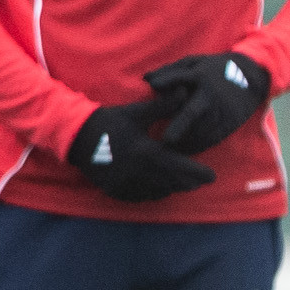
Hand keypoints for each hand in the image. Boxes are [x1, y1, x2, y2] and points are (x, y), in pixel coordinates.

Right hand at [70, 99, 213, 203]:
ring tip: (185, 184)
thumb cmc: (110, 122)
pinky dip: (153, 193)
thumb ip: (164, 106)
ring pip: (158, 192)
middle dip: (189, 182)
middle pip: (172, 183)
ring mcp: (125, 184)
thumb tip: (185, 93)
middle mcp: (137, 172)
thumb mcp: (138, 112)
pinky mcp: (115, 191)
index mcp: (146, 152)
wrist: (76, 137)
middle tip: (202, 182)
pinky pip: (140, 197)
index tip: (212, 176)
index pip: (179, 167)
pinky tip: (161, 189)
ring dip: (173, 188)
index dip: (198, 173)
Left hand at [140, 51, 271, 152]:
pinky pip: (213, 138)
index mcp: (201, 77)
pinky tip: (186, 150)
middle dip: (180, 128)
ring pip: (202, 131)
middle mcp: (212, 95)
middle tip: (166, 142)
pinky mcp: (230, 123)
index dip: (170, 92)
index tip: (159, 107)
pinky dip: (199, 146)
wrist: (251, 76)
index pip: (182, 82)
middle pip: (193, 114)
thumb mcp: (194, 63)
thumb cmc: (214, 69)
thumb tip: (146, 80)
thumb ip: (170, 72)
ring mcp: (223, 110)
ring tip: (170, 151)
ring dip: (186, 142)